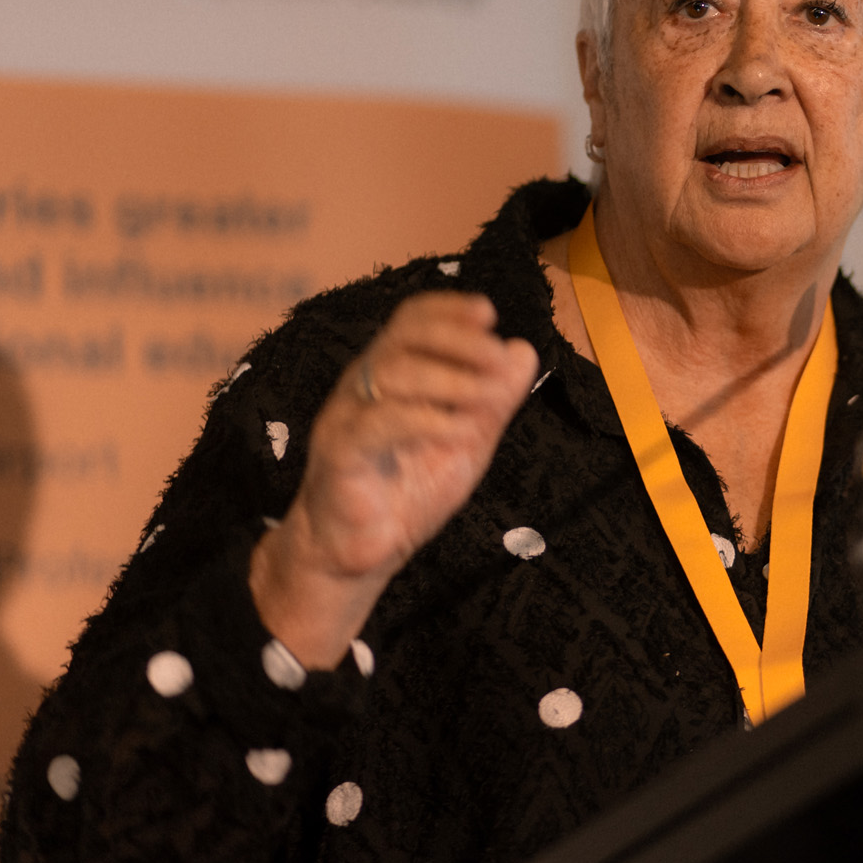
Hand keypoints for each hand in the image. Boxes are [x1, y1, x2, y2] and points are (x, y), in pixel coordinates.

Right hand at [250, 292, 538, 666]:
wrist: (355, 554)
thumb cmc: (406, 492)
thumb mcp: (465, 442)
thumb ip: (494, 400)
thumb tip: (522, 351)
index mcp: (391, 374)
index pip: (412, 319)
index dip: (449, 308)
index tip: (490, 313)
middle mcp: (363, 385)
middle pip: (403, 336)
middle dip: (456, 339)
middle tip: (496, 357)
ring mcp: (346, 417)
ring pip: (392, 374)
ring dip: (450, 380)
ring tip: (488, 399)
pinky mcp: (339, 454)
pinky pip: (378, 424)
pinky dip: (427, 421)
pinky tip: (461, 432)